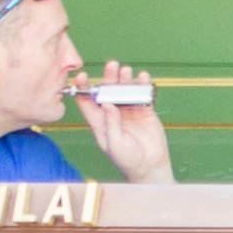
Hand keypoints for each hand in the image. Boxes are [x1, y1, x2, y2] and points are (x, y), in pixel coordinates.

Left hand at [76, 59, 172, 181]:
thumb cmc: (128, 160)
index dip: (83, 88)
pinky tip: (143, 77)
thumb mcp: (115, 143)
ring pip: (124, 90)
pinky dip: (142, 84)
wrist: (151, 166)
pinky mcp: (144, 111)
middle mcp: (112, 114)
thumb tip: (105, 103)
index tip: (81, 76)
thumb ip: (110, 123)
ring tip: (126, 70)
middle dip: (108, 78)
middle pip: (107, 91)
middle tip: (111, 65)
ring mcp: (129, 111)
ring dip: (124, 79)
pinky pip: (142, 94)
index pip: (88, 102)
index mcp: (100, 122)